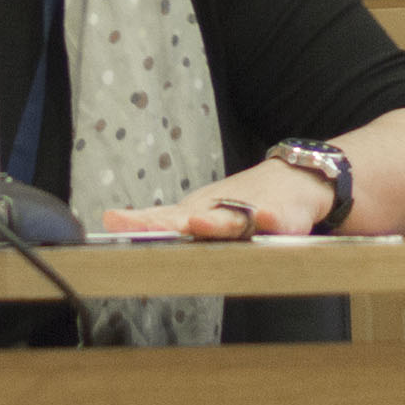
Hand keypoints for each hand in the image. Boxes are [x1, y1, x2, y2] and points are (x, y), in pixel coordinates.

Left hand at [102, 160, 330, 240]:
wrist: (295, 179)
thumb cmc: (240, 202)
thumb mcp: (199, 213)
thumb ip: (159, 222)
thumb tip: (108, 219)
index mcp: (198, 213)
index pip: (163, 220)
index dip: (139, 222)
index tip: (113, 221)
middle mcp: (220, 209)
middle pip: (191, 218)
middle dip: (166, 224)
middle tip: (141, 226)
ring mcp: (252, 209)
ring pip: (232, 218)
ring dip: (214, 222)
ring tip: (195, 223)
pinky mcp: (285, 215)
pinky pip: (279, 219)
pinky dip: (272, 219)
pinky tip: (265, 219)